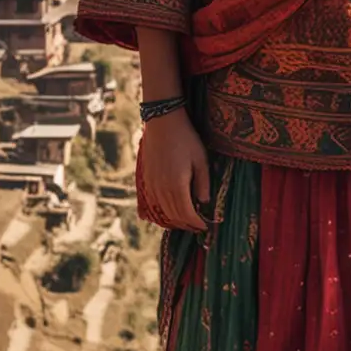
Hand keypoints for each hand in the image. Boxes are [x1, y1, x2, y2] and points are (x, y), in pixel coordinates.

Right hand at [136, 107, 210, 231]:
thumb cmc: (186, 139)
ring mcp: (151, 185)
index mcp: (177, 185)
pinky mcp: (146, 179)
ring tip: (185, 221)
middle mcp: (161, 189)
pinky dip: (160, 212)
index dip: (196, 223)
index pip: (187, 213)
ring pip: (162, 212)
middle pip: (174, 216)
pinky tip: (168, 213)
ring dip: (174, 220)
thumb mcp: (201, 160)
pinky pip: (151, 203)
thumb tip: (203, 202)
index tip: (205, 227)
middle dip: (187, 224)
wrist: (162, 123)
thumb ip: (202, 183)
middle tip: (197, 227)